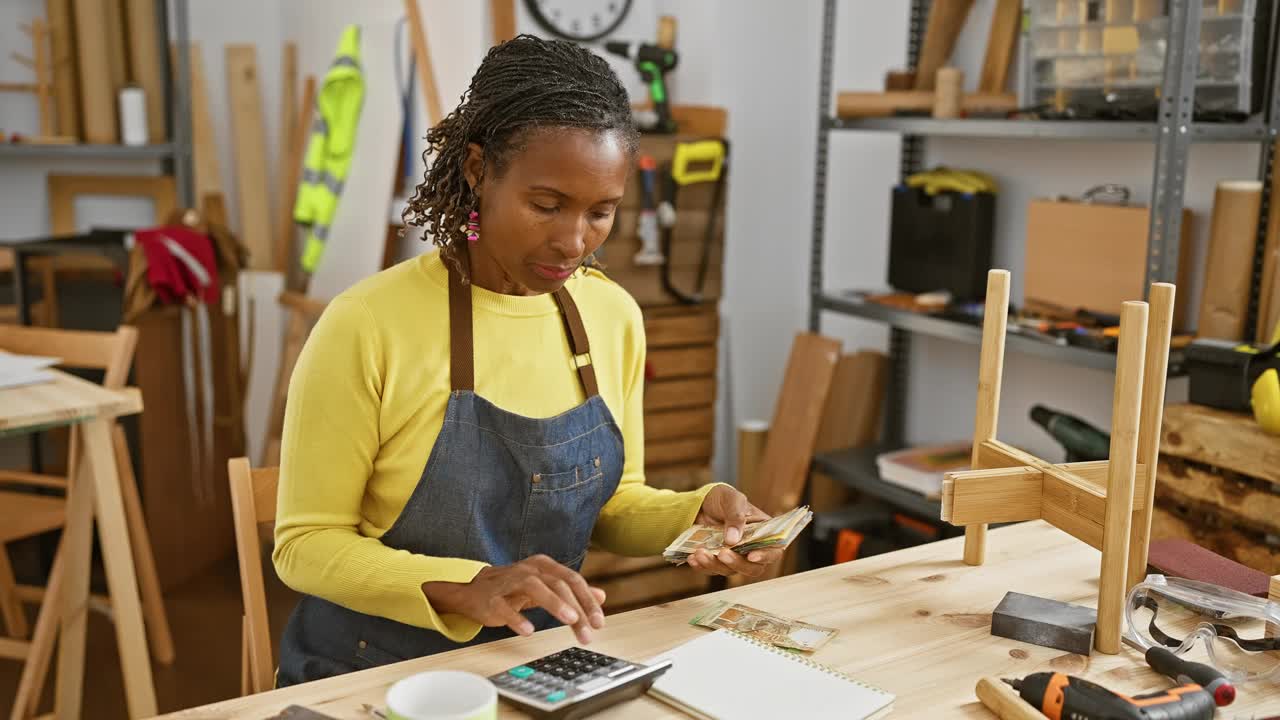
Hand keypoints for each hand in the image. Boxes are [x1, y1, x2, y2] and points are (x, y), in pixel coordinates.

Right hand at [422, 555, 605, 644]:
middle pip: (558, 584)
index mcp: (543, 566)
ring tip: (570, 619)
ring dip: (555, 604)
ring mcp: (509, 582)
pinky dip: (517, 619)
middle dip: (577, 608)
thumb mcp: (545, 586)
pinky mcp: (492, 599)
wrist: (473, 589)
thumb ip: (572, 591)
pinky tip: (528, 631)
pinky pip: (505, 607)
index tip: (599, 622)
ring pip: (534, 588)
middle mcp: (528, 570)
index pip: (572, 580)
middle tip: (589, 631)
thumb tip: (601, 596)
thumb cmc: (513, 588)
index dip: (588, 600)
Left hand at [688, 485, 782, 577]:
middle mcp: (751, 548)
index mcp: (762, 532)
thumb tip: (733, 540)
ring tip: (700, 552)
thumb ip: (735, 515)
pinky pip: (711, 570)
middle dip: (737, 563)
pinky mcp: (717, 561)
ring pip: (730, 571)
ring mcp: (734, 556)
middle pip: (753, 568)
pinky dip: (702, 566)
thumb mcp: (731, 499)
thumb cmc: (722, 498)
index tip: (752, 555)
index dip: (765, 556)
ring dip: (715, 564)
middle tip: (722, 553)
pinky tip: (692, 558)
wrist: (699, 504)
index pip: (773, 549)